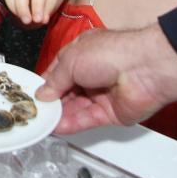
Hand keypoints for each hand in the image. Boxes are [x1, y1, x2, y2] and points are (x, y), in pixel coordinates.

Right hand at [36, 24, 176, 134]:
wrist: (144, 68)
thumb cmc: (111, 52)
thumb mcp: (71, 60)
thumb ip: (55, 80)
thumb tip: (43, 93)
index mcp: (81, 53)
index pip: (58, 71)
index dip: (45, 83)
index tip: (32, 94)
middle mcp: (91, 73)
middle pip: (66, 91)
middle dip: (51, 101)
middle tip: (35, 111)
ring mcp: (101, 93)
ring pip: (75, 107)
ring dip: (60, 114)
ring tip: (43, 121)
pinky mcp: (110, 112)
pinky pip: (87, 119)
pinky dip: (72, 123)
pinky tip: (58, 126)